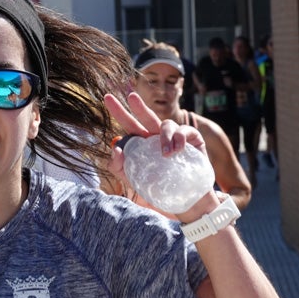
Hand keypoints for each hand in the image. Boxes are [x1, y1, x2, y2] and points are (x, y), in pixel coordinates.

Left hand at [104, 91, 207, 213]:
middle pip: (146, 116)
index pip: (129, 125)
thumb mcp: (132, 179)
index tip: (106, 97)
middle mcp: (157, 136)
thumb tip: (115, 147)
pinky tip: (177, 151)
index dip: (119, 111)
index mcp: (142, 143)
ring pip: (166, 124)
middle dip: (138, 106)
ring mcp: (175, 136)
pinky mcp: (192, 138)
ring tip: (165, 154)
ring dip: (164, 137)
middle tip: (130, 97)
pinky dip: (179, 139)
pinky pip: (184, 131)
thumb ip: (117, 166)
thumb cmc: (157, 187)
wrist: (182, 200)